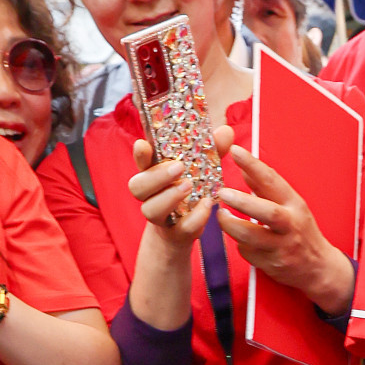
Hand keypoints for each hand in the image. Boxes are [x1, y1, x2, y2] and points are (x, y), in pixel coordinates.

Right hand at [129, 125, 233, 251]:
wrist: (186, 230)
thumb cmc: (192, 190)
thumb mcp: (203, 167)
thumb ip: (212, 150)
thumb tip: (226, 131)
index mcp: (153, 173)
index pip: (140, 161)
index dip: (140, 154)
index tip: (143, 145)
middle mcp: (150, 195)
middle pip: (137, 186)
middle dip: (156, 176)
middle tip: (178, 167)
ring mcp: (161, 216)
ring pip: (151, 210)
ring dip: (169, 197)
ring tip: (189, 186)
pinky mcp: (176, 233)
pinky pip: (181, 227)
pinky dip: (195, 217)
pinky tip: (206, 205)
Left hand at [217, 143, 353, 313]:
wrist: (317, 267)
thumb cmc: (300, 231)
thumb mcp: (290, 206)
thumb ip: (266, 189)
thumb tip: (245, 169)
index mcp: (295, 205)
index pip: (273, 181)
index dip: (253, 165)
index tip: (235, 151)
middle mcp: (291, 225)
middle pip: (267, 212)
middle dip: (242, 201)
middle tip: (222, 192)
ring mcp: (282, 247)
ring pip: (251, 236)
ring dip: (231, 225)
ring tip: (220, 215)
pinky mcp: (272, 265)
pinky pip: (248, 252)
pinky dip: (240, 244)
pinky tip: (241, 240)